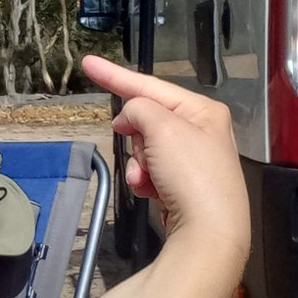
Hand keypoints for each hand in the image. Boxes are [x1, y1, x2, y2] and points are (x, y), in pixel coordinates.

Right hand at [81, 54, 247, 260]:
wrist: (208, 233)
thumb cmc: (191, 174)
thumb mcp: (162, 127)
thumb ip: (138, 109)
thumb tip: (129, 118)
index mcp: (204, 111)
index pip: (152, 86)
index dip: (116, 76)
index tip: (88, 63)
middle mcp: (202, 132)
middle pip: (148, 120)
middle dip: (137, 138)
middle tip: (146, 152)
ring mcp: (194, 161)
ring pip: (146, 149)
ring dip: (139, 163)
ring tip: (149, 179)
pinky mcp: (185, 187)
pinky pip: (151, 172)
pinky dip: (145, 181)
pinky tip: (152, 192)